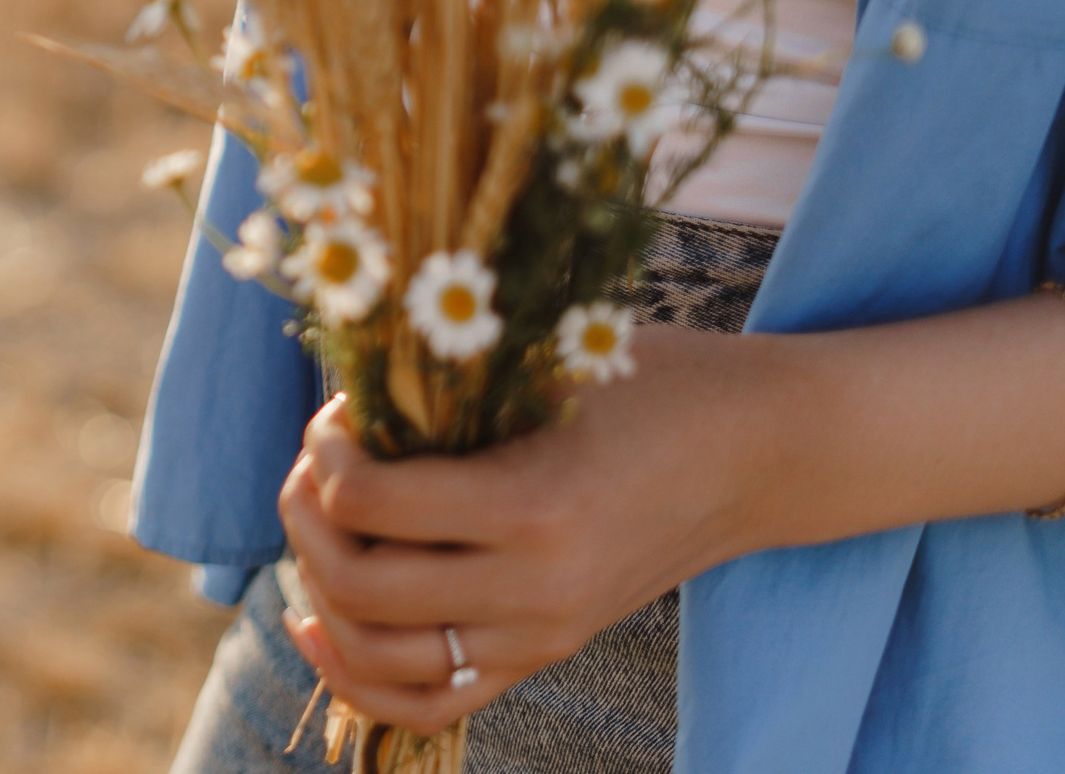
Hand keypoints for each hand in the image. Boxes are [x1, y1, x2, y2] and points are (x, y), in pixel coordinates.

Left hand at [274, 330, 770, 734]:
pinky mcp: (545, 655)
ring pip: (378, 655)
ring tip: (318, 524)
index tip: (337, 411)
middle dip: (306, 517)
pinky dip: (357, 675)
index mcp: (533, 504)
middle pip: (358, 586)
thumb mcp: (548, 362)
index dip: (325, 449)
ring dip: (320, 587)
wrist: (758, 453)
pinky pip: (428, 701)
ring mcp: (542, 635)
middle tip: (315, 465)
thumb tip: (340, 403)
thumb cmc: (651, 384)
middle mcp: (536, 588)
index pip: (368, 500)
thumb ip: (449, 387)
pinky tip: (316, 622)